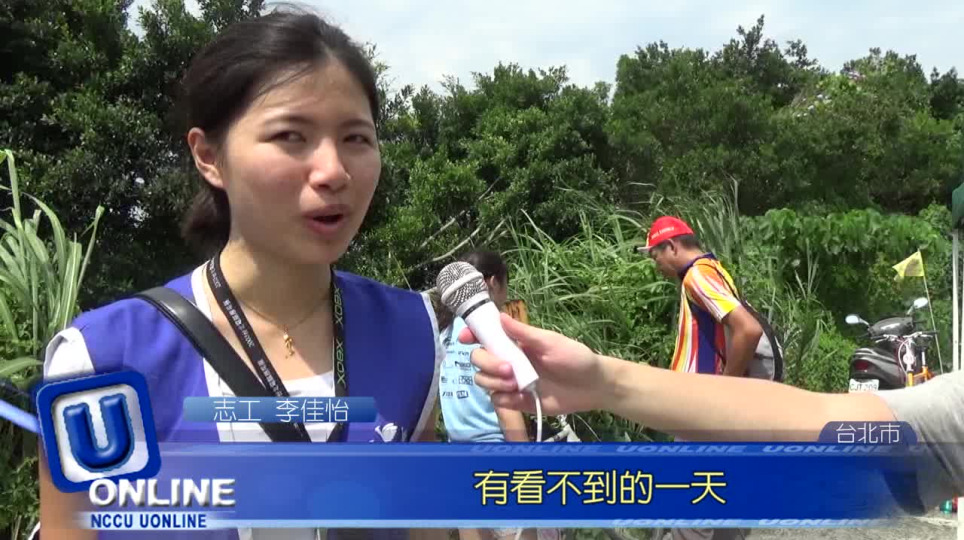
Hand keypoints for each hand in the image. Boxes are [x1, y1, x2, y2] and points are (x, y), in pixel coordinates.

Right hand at [458, 313, 609, 414]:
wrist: (592, 387)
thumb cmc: (575, 358)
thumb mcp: (551, 342)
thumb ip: (524, 333)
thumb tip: (500, 316)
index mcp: (515, 342)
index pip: (486, 336)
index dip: (472, 334)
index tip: (466, 337)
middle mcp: (509, 360)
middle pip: (478, 359)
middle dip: (487, 363)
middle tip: (508, 369)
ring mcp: (511, 381)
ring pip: (483, 379)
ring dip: (494, 381)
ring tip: (517, 384)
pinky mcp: (516, 401)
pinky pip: (496, 399)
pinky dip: (503, 398)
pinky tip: (519, 396)